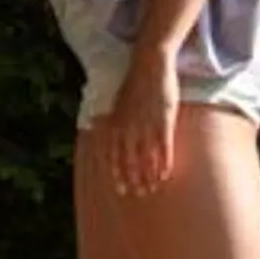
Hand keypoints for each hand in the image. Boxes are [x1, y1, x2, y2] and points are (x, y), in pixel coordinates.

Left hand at [107, 43, 180, 196]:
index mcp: (115, 124)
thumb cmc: (134, 83)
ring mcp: (145, 126)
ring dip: (149, 176)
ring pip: (146, 159)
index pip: (113, 156)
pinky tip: (166, 175)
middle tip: (139, 194)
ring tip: (153, 188)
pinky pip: (163, 149)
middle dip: (134, 180)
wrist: (150, 65)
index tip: (120, 189)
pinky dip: (164, 164)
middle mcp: (128, 129)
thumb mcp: (117, 102)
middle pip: (130, 162)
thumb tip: (93, 124)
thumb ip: (109, 118)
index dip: (117, 174)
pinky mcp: (163, 122)